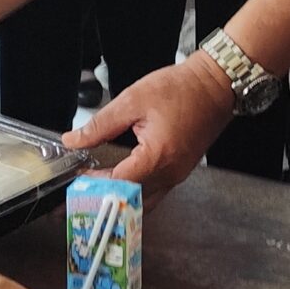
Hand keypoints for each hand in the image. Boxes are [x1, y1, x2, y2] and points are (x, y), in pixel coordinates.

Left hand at [65, 54, 234, 194]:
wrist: (215, 85)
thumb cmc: (182, 89)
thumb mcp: (132, 100)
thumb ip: (100, 125)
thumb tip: (75, 140)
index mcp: (157, 156)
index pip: (117, 183)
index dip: (92, 185)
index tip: (74, 180)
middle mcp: (170, 173)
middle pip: (128, 200)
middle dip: (100, 199)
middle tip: (76, 195)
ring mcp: (177, 176)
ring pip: (142, 203)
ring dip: (117, 201)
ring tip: (93, 194)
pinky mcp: (180, 172)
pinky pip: (153, 194)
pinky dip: (133, 195)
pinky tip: (118, 186)